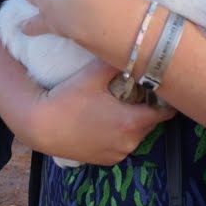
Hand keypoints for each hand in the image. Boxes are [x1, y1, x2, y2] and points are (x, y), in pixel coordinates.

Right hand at [19, 58, 175, 165]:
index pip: (164, 113)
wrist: (41, 126)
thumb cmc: (68, 98)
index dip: (164, 100)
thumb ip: (116, 60)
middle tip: (138, 93)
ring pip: (136, 135)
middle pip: (150, 123)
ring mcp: (118, 154)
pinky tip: (106, 122)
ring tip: (120, 106)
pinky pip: (122, 146)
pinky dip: (119, 135)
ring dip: (133, 123)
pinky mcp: (106, 161)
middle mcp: (130, 142)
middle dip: (146, 109)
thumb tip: (133, 44)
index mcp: (133, 121)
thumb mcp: (94, 74)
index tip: (159, 88)